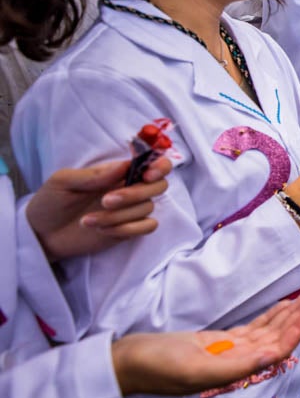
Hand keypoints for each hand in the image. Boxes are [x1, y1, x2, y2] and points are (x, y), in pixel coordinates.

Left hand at [25, 156, 171, 261]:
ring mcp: (130, 210)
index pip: (154, 163)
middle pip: (159, 186)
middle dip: (136, 193)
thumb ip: (95, 174)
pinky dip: (128, 228)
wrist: (40, 233)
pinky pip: (147, 227)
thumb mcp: (64, 181)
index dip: (160, 166)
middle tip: (106, 201)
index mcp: (117, 172)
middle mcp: (129, 188)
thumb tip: (125, 165)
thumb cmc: (50, 202)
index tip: (147, 174)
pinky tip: (103, 230)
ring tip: (87, 220)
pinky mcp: (128, 229)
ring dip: (118, 216)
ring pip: (147, 208)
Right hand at [112, 292, 299, 395]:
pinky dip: (269, 317)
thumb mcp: (195, 368)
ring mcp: (228, 351)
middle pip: (277, 338)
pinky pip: (251, 329)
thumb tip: (271, 358)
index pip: (277, 349)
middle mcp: (237, 363)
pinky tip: (282, 307)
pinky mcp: (217, 342)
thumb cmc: (155, 367)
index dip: (297, 328)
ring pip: (266, 332)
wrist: (125, 364)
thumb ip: (235, 367)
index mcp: (235, 372)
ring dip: (288, 315)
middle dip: (299, 318)